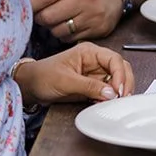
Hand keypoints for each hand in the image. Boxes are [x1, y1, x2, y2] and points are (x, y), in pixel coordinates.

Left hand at [16, 43, 134, 105]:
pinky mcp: (94, 85)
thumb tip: (111, 93)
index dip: (120, 74)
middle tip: (122, 98)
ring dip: (119, 92)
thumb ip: (89, 86)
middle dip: (124, 83)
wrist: (31, 87)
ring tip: (113, 102)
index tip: (119, 90)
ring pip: (118, 80)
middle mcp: (96, 61)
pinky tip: (104, 103)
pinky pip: (109, 91)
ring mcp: (96, 73)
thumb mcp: (66, 81)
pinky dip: (110, 98)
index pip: (114, 59)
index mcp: (90, 52)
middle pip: (121, 68)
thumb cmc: (43, 76)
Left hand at [25, 0, 124, 42]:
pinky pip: (68, 39)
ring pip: (57, 31)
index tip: (25, 4)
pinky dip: (64, 35)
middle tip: (43, 13)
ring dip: (52, 27)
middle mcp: (87, 0)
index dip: (32, 1)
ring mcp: (92, 18)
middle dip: (40, 17)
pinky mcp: (97, 31)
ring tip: (58, 19)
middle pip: (49, 16)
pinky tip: (69, 26)